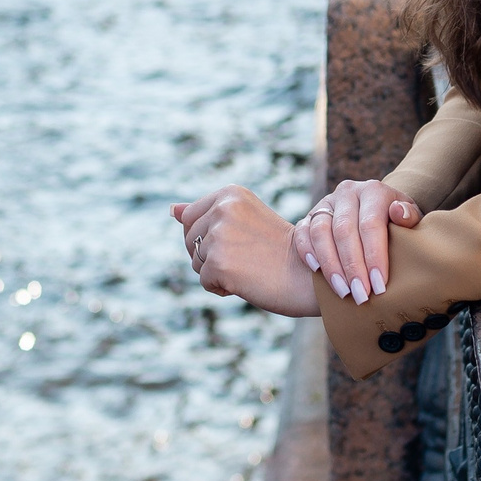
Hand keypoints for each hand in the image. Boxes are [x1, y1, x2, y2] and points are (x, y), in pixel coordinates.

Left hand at [170, 187, 319, 316]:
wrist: (308, 275)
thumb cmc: (278, 249)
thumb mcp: (243, 220)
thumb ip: (206, 213)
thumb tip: (171, 209)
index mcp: (230, 193)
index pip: (189, 217)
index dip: (206, 236)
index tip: (238, 241)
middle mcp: (222, 209)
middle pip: (188, 239)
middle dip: (208, 254)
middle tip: (245, 257)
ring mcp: (219, 236)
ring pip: (196, 262)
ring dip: (216, 271)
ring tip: (248, 268)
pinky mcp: (219, 264)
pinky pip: (204, 282)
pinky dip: (221, 287)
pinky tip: (246, 282)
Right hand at [292, 179, 421, 305]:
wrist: (374, 216)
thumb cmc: (397, 225)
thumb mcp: (410, 220)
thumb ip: (410, 217)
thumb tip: (399, 213)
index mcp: (374, 190)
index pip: (371, 223)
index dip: (374, 255)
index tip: (379, 285)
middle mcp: (348, 192)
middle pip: (344, 229)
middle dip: (353, 266)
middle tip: (361, 295)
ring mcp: (326, 203)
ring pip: (321, 232)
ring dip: (331, 265)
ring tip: (343, 291)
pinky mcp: (309, 215)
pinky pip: (302, 233)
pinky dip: (307, 252)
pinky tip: (317, 273)